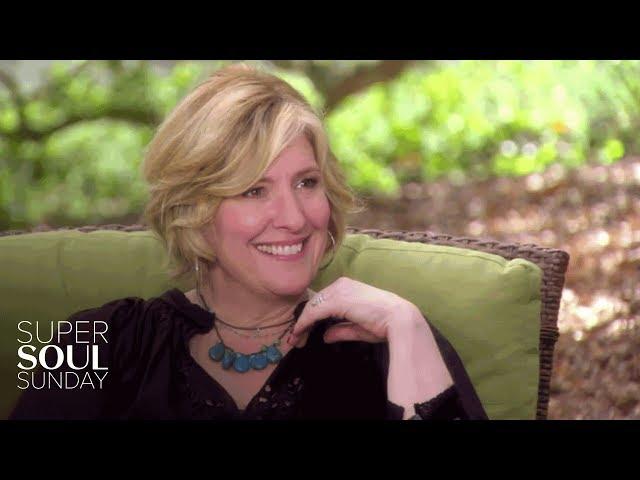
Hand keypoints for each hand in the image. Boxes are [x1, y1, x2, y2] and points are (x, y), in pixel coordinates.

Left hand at [289, 277, 419, 347]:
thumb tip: (326, 336)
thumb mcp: (357, 328)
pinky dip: (304, 323)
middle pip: (315, 303)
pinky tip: (299, 333)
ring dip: (302, 324)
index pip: (323, 301)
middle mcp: (341, 284)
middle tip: (295, 338)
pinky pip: (314, 312)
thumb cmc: (384, 324)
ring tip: (294, 339)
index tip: (302, 332)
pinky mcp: (337, 299)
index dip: (311, 317)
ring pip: (312, 307)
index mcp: (347, 288)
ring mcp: (338, 290)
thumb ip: (340, 330)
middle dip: (304, 321)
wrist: (399, 319)